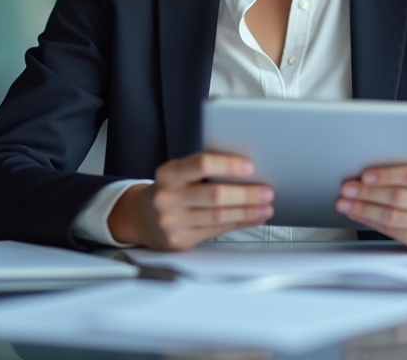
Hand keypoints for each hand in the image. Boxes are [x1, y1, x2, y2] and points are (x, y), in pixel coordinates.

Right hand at [108, 152, 272, 250]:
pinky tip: (253, 218)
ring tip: (265, 206)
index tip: (249, 167)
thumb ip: (203, 171)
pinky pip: (216, 231)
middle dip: (246, 194)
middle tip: (267, 191)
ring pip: (218, 216)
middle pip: (215, 195)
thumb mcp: (177, 174)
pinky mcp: (179, 242)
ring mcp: (172, 222)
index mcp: (168, 174)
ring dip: (247, 211)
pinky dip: (239, 224)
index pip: (201, 164)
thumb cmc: (168, 190)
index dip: (227, 165)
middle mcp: (167, 198)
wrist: (139, 218)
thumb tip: (245, 171)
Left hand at [335, 162, 406, 252]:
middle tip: (348, 188)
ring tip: (346, 203)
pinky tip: (359, 215)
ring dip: (364, 210)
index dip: (387, 175)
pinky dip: (372, 223)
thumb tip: (371, 172)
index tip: (365, 175)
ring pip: (393, 217)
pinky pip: (394, 233)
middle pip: (398, 198)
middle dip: (367, 193)